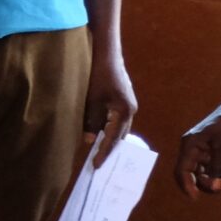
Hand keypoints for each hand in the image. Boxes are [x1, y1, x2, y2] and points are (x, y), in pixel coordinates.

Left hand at [82, 39, 137, 166]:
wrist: (107, 54)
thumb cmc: (98, 75)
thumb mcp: (91, 100)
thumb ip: (91, 121)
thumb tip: (90, 140)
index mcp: (124, 112)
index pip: (113, 138)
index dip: (104, 152)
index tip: (96, 166)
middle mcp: (130, 111)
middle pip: (120, 136)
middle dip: (109, 150)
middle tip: (99, 164)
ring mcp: (129, 105)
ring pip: (119, 128)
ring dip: (110, 140)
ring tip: (99, 153)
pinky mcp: (124, 100)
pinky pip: (117, 120)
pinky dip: (110, 129)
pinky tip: (101, 134)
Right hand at [172, 101, 220, 196]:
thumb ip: (219, 168)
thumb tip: (214, 188)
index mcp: (190, 145)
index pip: (182, 170)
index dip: (186, 185)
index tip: (196, 197)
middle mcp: (194, 149)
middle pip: (192, 175)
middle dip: (207, 185)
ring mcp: (204, 151)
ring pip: (204, 174)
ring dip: (217, 182)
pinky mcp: (215, 152)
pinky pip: (214, 169)